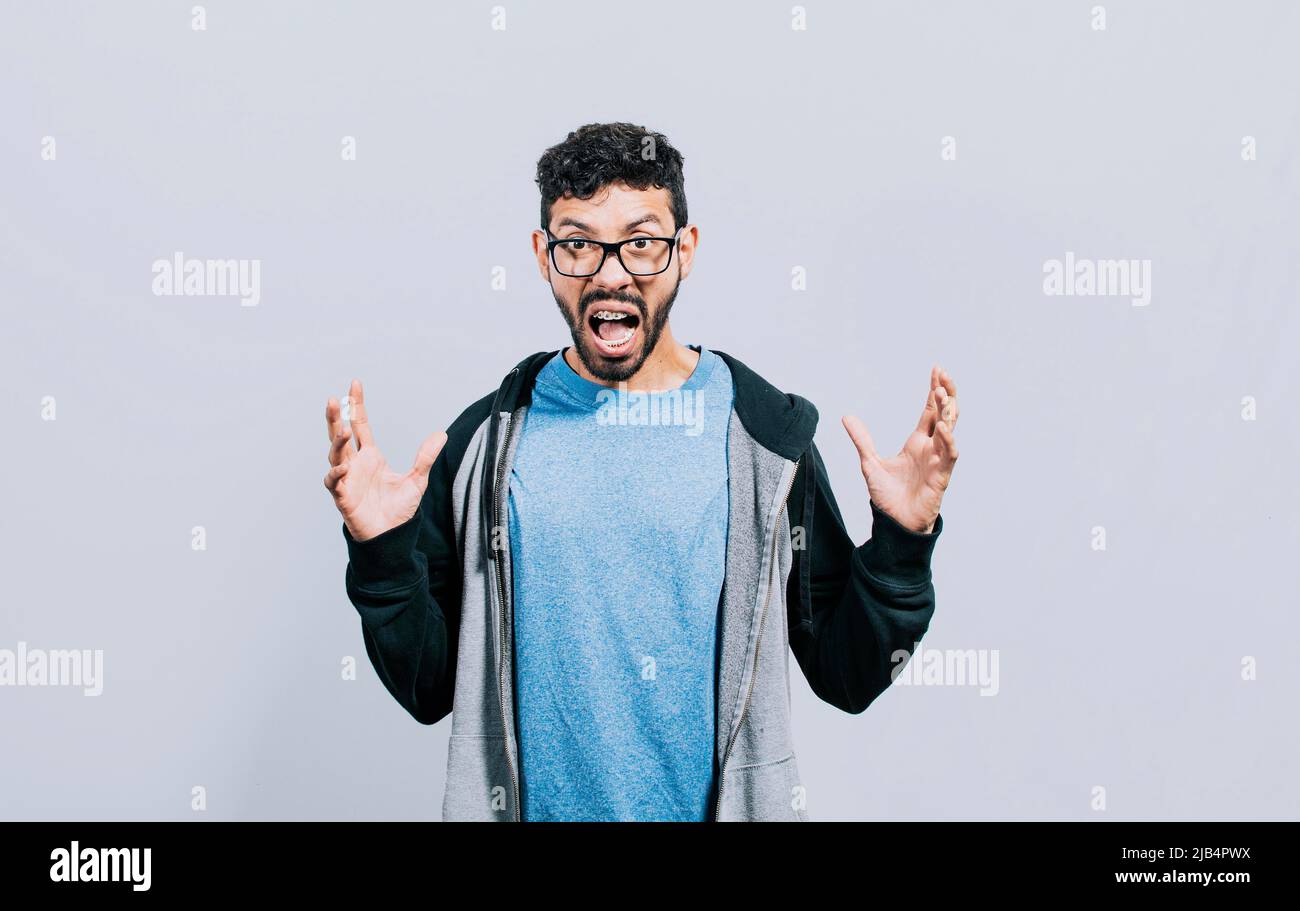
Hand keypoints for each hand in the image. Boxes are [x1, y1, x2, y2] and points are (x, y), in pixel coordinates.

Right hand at [323, 378, 447, 541]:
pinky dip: (336, 474)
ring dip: (337, 442)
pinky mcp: (343, 497)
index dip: (356, 406)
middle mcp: (355, 464)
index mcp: (370, 456)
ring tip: (342, 430)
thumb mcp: (417, 480)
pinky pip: (334, 482)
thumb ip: (426, 457)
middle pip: (340, 435)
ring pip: (335, 455)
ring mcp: (346, 479)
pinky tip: (343, 467)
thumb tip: (442, 435)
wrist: (392, 537)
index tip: (354, 384)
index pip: (360, 425)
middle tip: (335, 399)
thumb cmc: (399, 510)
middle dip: (336, 417)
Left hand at [842, 365, 959, 533]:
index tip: (937, 370)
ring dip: (948, 412)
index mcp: (918, 442)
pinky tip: (944, 428)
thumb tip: (847, 417)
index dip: (934, 391)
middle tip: (944, 374)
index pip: (930, 411)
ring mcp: (938, 460)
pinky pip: (949, 455)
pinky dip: (948, 441)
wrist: (894, 523)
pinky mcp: (941, 476)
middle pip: (945, 414)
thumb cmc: (888, 496)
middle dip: (946, 394)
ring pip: (950, 430)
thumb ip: (862, 439)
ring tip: (943, 393)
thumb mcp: (870, 462)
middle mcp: (931, 448)